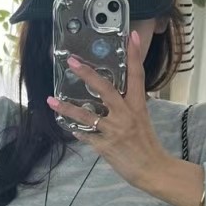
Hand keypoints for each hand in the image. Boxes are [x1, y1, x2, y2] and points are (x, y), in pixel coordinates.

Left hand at [46, 30, 171, 189]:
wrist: (154, 170)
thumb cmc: (148, 145)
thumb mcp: (142, 120)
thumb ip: (129, 107)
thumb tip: (116, 97)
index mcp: (138, 106)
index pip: (137, 75)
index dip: (134, 55)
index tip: (131, 35)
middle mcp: (126, 115)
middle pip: (105, 89)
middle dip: (87, 74)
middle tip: (72, 62)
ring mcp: (115, 131)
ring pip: (87, 115)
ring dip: (67, 108)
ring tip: (51, 100)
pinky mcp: (106, 146)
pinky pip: (86, 136)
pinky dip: (76, 131)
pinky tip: (67, 126)